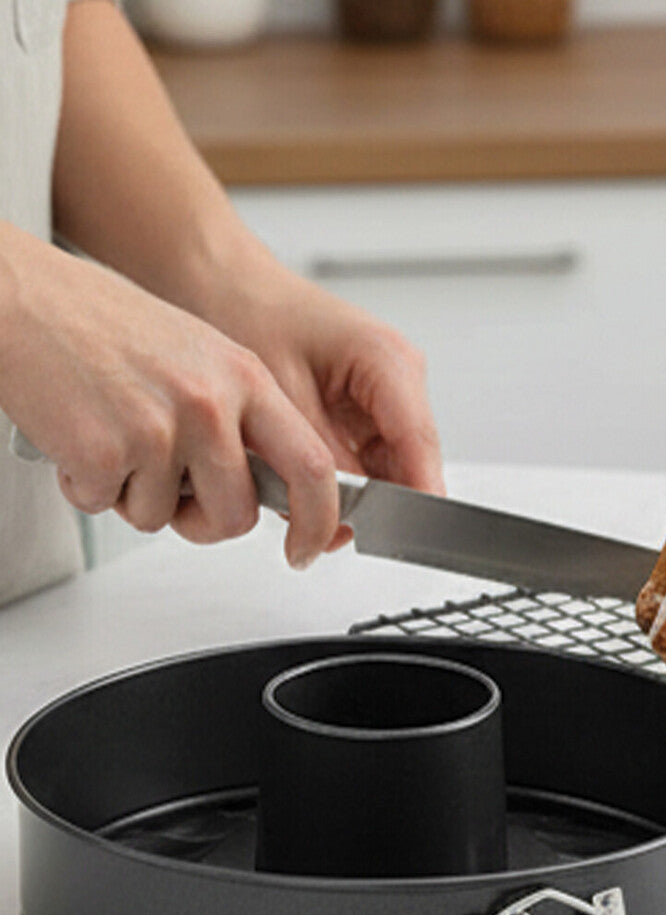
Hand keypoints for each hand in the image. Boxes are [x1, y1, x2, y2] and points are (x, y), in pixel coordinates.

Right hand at [0, 224, 339, 567]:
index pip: (313, 464)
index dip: (318, 519)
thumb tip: (271, 483)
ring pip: (166, 518)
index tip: (307, 547)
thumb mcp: (201, 356)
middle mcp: (211, 403)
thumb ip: (242, 417)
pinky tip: (79, 436)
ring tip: (114, 437)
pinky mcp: (107, 452)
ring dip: (136, 497)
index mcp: (245, 377)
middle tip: (174, 495)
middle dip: (204, 523)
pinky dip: (88, 486)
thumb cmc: (102, 325)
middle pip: (238, 515)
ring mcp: (161, 429)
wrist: (21, 298)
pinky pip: (109, 508)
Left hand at [189, 252, 445, 555]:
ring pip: (388, 472)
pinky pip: (365, 462)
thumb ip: (318, 461)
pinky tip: (297, 476)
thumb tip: (339, 519)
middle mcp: (398, 378)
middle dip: (369, 503)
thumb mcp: (279, 396)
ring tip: (293, 491)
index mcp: (390, 362)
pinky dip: (335, 479)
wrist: (219, 282)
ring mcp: (385, 395)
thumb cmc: (245, 311)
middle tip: (315, 527)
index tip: (393, 542)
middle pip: (410, 467)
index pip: (420, 448)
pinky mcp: (365, 410)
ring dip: (348, 492)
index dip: (412, 502)